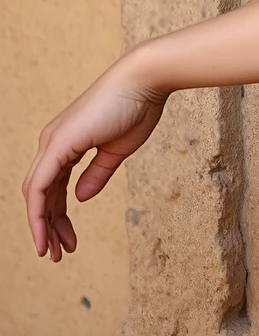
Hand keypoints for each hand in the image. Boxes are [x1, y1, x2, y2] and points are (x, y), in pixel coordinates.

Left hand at [22, 60, 165, 263]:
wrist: (144, 81)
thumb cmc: (136, 109)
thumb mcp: (116, 151)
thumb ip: (97, 174)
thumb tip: (79, 198)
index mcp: (65, 144)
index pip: (53, 187)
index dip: (56, 216)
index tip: (67, 241)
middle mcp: (52, 143)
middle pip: (40, 194)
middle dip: (48, 227)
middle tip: (58, 254)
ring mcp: (52, 142)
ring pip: (36, 193)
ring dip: (42, 225)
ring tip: (53, 252)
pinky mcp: (59, 144)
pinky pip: (41, 184)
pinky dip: (40, 211)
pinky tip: (46, 231)